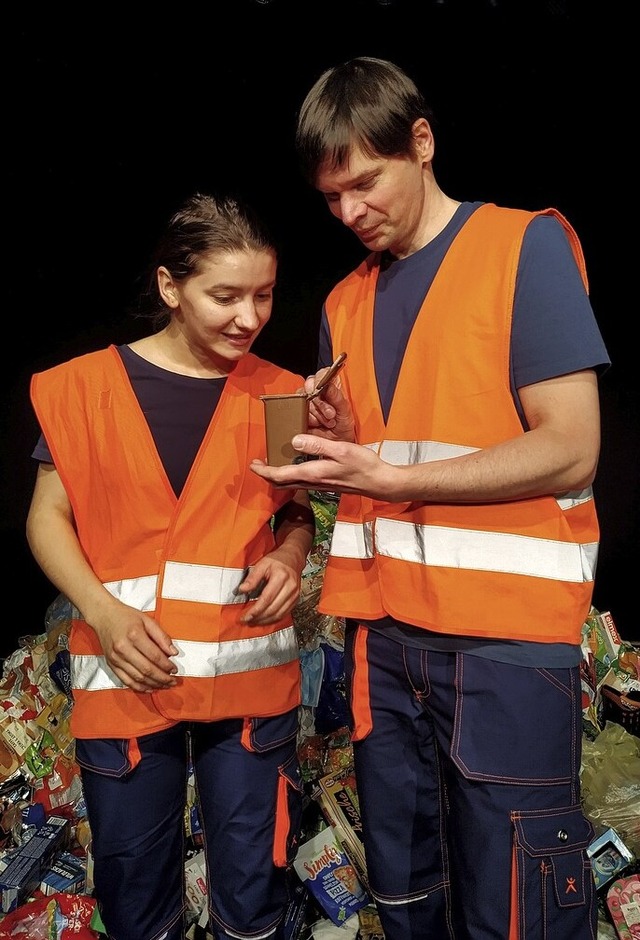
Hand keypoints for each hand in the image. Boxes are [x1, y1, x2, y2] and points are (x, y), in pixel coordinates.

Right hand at [90, 603, 178, 692]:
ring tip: (165, 685)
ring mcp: (116, 658)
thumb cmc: (127, 616)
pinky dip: (139, 687)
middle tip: (173, 681)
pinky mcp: (111, 664)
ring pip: (137, 678)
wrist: (103, 616)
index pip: (155, 656)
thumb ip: (162, 637)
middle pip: (147, 669)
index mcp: (134, 635)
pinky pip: (126, 681)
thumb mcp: (147, 620)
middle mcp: (123, 649)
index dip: (167, 665)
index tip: (175, 669)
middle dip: (163, 678)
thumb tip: (174, 653)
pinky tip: (150, 688)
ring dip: (153, 684)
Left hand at [236, 552, 304, 624]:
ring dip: (265, 621)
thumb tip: (242, 589)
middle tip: (247, 621)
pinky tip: (264, 619)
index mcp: (281, 577)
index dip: (255, 610)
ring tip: (254, 622)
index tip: (246, 616)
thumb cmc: (278, 560)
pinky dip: (273, 619)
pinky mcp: (296, 599)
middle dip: (258, 618)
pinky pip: (284, 613)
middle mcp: (290, 587)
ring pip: (279, 614)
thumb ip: (252, 578)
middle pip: (273, 609)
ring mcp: (295, 594)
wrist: (293, 558)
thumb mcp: (262, 564)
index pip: (266, 599)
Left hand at [251, 434, 396, 499]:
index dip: (264, 471)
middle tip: (256, 463)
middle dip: (266, 474)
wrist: (378, 483)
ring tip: (270, 462)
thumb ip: (317, 445)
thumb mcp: (341, 450)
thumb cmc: (363, 465)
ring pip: (290, 483)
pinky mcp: (324, 484)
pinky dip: (290, 474)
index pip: (280, 475)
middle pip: (281, 482)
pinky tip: (293, 464)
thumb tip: (294, 440)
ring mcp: (318, 485)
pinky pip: (300, 481)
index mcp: (312, 473)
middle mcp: (312, 482)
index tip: (253, 463)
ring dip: (277, 475)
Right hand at [304, 372, 354, 442]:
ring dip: (315, 414)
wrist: (338, 444)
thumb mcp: (345, 411)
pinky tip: (317, 425)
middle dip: (320, 403)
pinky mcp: (300, 415)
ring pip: (303, 401)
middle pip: (309, 387)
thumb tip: (328, 385)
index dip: (319, 381)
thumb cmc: (344, 427)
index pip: (321, 375)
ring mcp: (307, 404)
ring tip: (327, 422)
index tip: (321, 390)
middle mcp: (317, 394)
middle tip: (331, 414)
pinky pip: (298, 413)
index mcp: (330, 387)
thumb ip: (337, 397)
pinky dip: (308, 420)